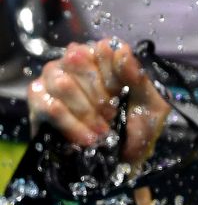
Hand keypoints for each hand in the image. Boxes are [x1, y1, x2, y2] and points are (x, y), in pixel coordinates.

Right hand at [27, 38, 170, 164]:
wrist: (124, 156)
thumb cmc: (140, 123)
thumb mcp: (152, 103)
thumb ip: (138, 76)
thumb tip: (122, 50)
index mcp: (106, 55)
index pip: (103, 48)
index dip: (113, 75)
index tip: (121, 95)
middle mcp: (76, 58)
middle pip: (77, 61)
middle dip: (99, 96)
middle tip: (112, 116)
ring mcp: (54, 77)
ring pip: (62, 83)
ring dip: (86, 111)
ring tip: (101, 130)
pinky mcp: (38, 100)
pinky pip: (49, 106)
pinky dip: (71, 125)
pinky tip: (86, 138)